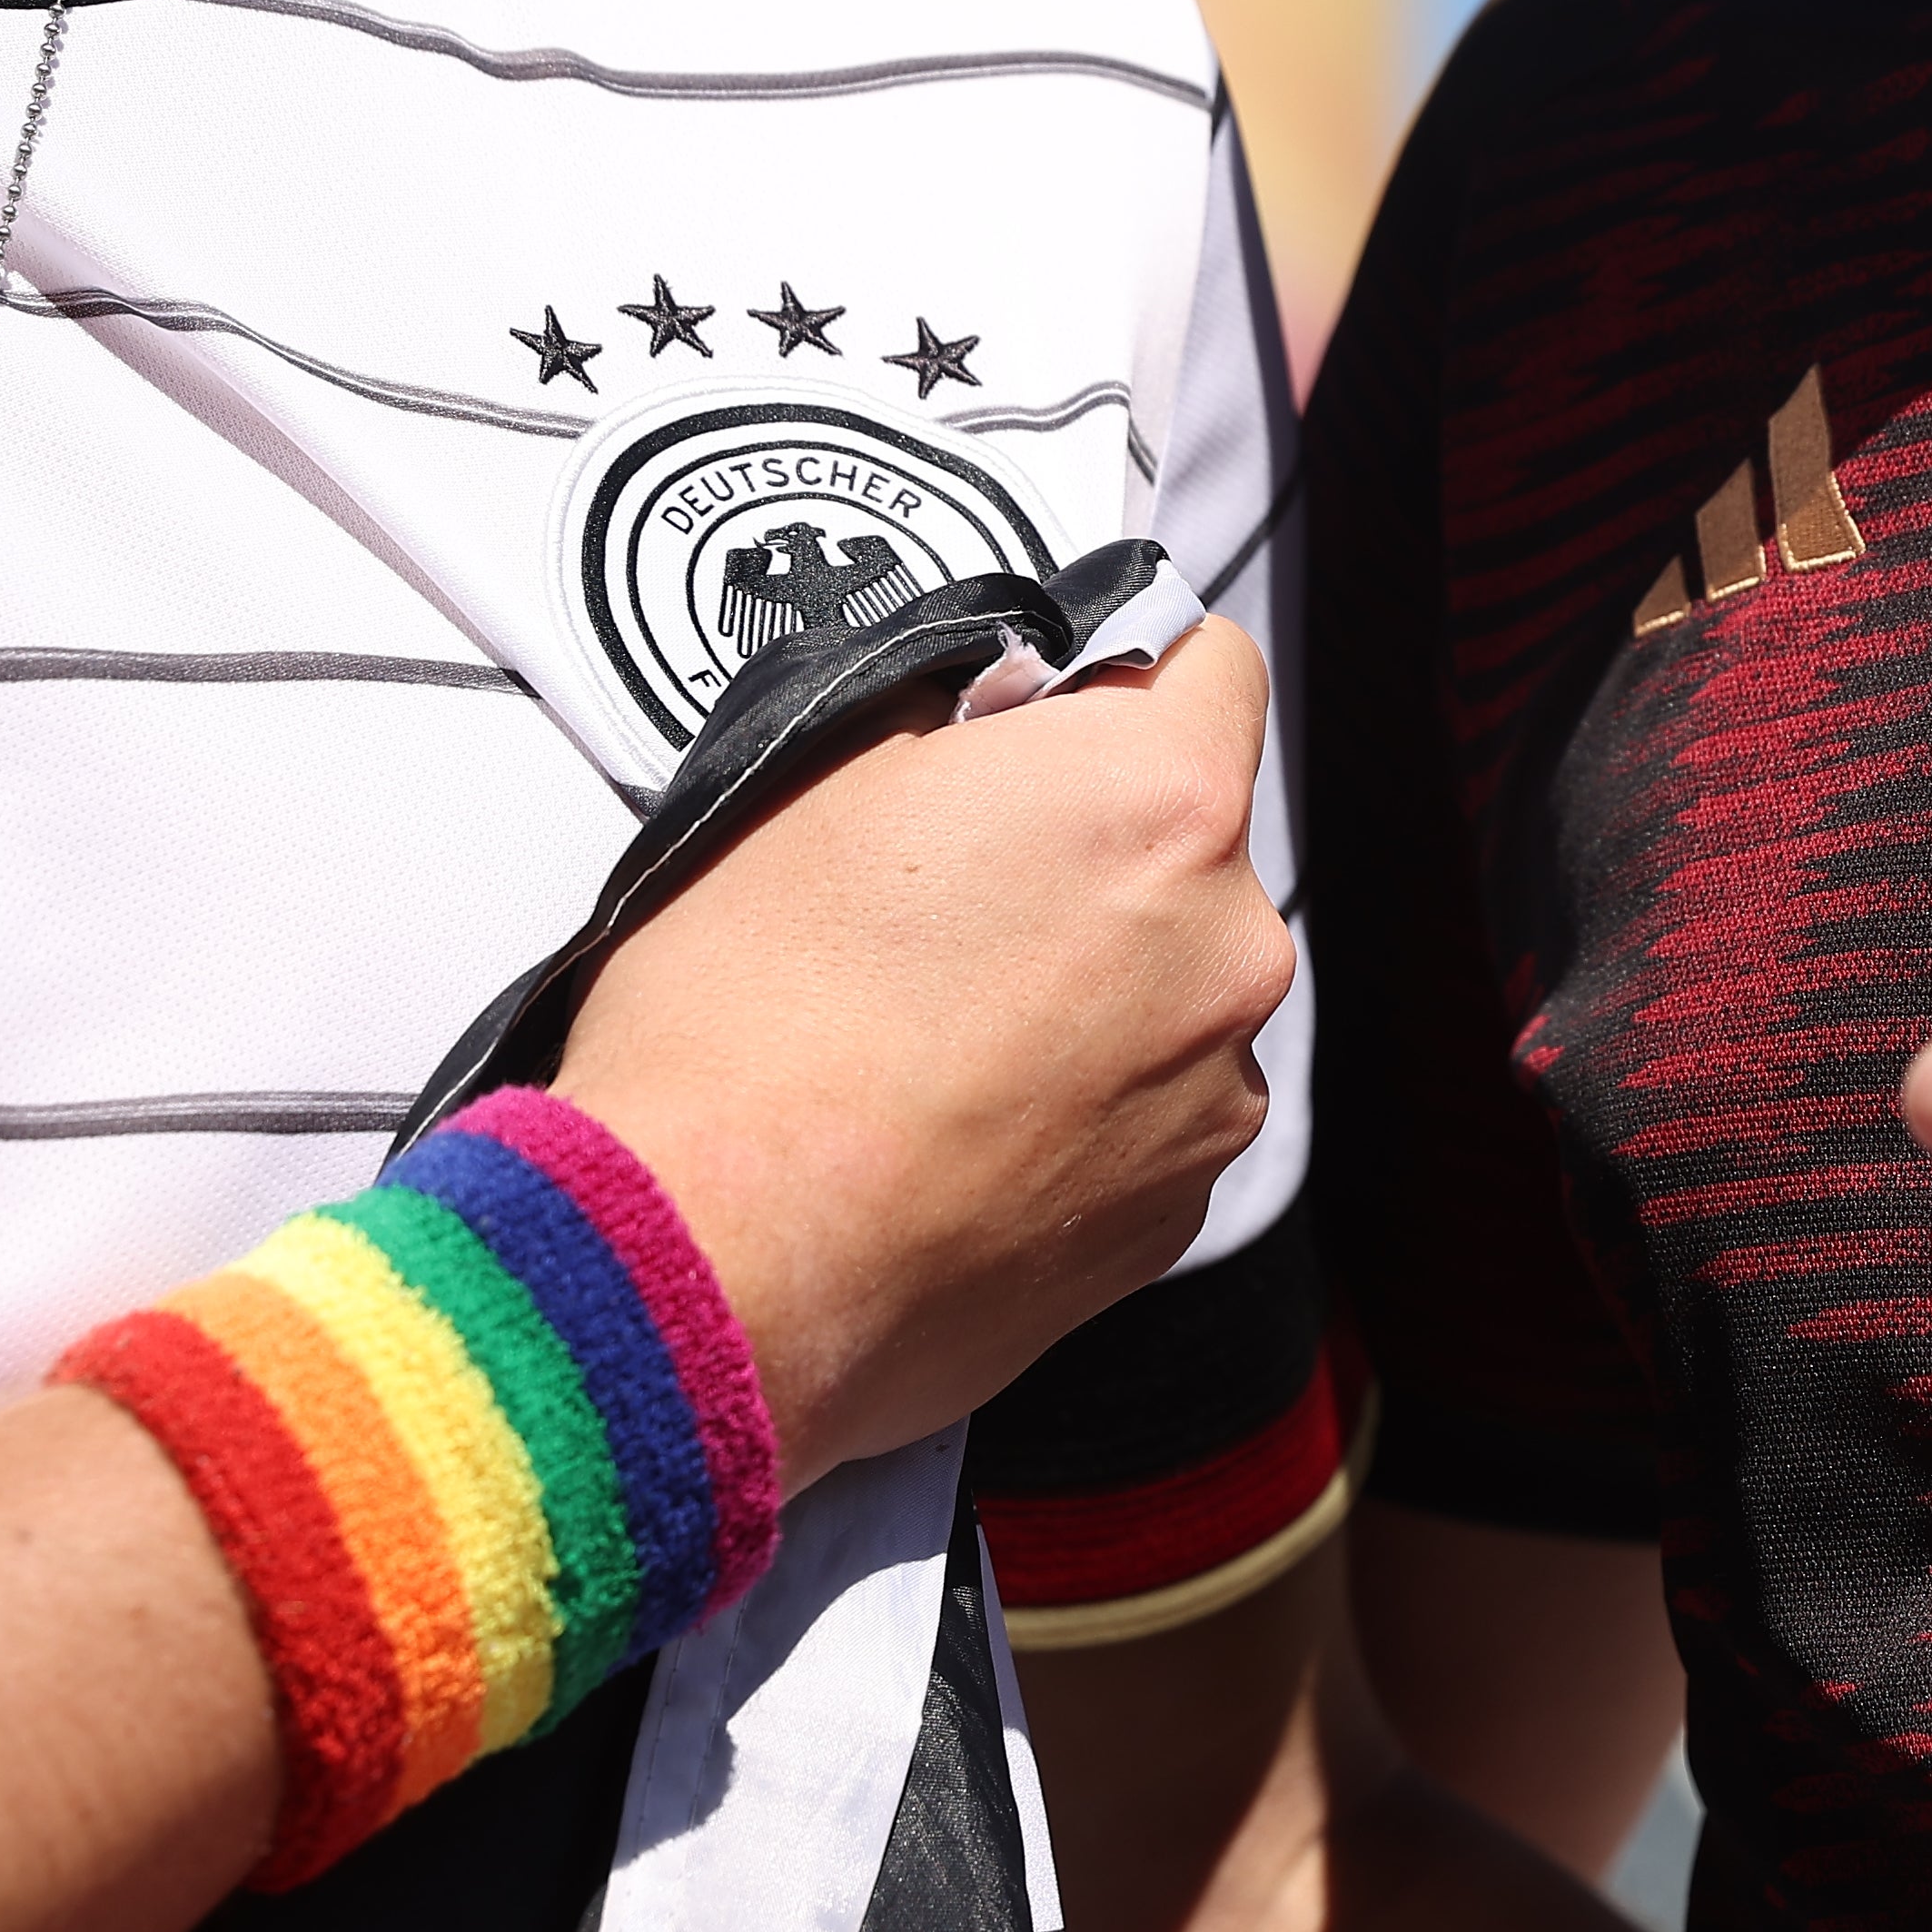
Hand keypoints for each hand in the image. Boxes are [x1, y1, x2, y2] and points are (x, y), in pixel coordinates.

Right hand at [557, 617, 1291, 1483]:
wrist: (706, 1266)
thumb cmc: (744, 1031)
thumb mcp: (816, 774)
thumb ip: (951, 717)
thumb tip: (986, 712)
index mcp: (1159, 800)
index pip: (1210, 665)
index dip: (1119, 676)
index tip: (1055, 714)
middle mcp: (1224, 947)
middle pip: (1189, 844)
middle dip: (1090, 850)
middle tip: (947, 890)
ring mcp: (1213, 1095)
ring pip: (1171, 990)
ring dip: (1090, 989)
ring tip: (932, 1030)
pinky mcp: (1173, 1217)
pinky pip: (1148, 1117)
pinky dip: (1075, 1109)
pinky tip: (952, 1124)